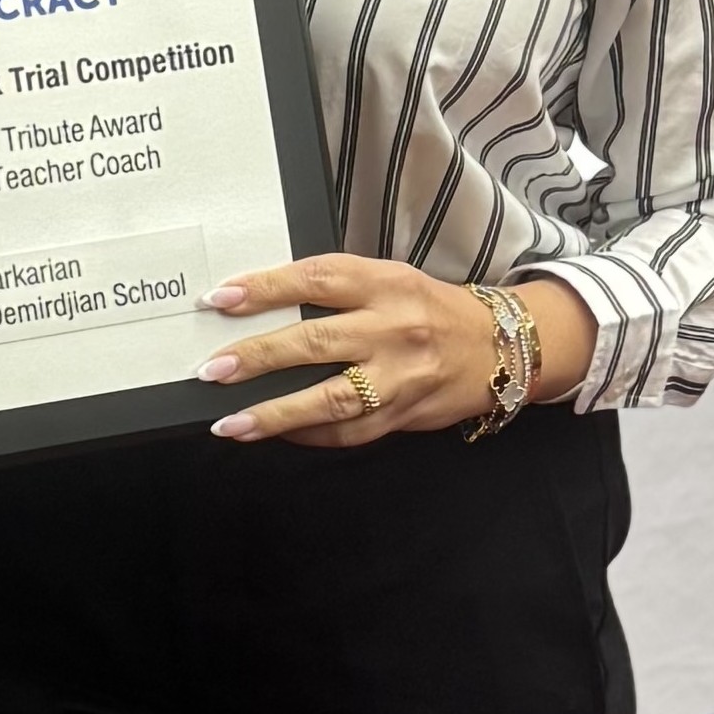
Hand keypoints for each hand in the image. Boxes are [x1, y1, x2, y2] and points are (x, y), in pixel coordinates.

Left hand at [194, 253, 502, 446]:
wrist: (500, 348)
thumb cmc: (428, 306)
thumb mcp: (386, 278)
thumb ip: (334, 288)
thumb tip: (262, 303)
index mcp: (383, 283)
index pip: (313, 279)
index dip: (264, 289)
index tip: (220, 299)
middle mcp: (391, 329)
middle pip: (314, 342)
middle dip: (258, 357)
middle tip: (213, 368)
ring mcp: (399, 378)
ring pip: (330, 400)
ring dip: (276, 414)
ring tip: (231, 422)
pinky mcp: (404, 416)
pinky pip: (350, 432)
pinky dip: (309, 435)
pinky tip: (275, 434)